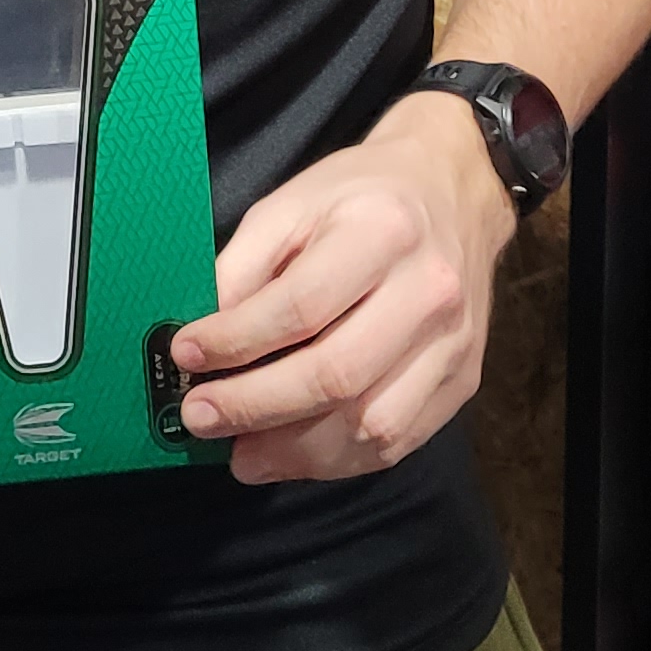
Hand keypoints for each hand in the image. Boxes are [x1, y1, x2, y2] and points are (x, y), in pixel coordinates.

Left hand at [167, 93, 513, 483]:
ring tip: (241, 453)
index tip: (185, 355)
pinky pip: (398, 440)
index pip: (300, 306)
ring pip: (372, 424)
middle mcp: (430, 290)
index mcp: (383, 231)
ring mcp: (454, 342)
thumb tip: (199, 344)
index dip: (236, 340)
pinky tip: (291, 453)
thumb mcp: (289, 205)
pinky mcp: (464, 380)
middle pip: (337, 374)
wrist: (455, 189)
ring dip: (295, 451)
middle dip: (256, 406)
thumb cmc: (360, 197)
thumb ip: (242, 269)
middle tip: (199, 418)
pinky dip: (338, 460)